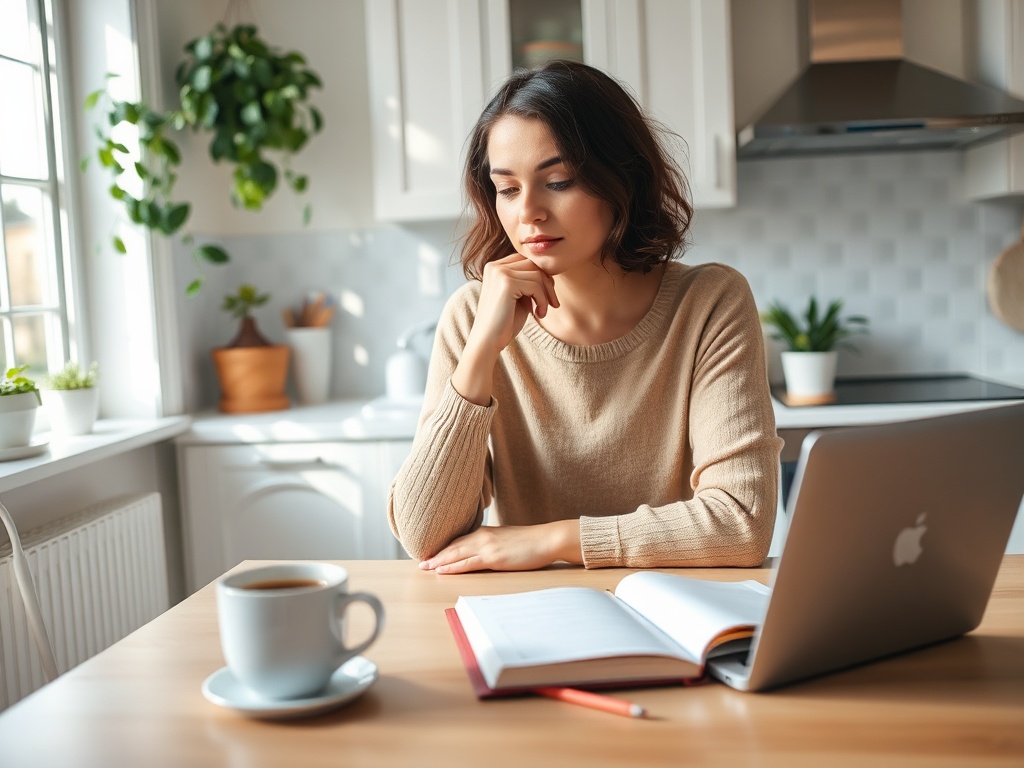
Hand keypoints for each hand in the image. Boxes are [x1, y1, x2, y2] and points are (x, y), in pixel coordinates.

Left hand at [419, 520, 581, 573]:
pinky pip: (468, 563)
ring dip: (438, 561)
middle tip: (420, 562)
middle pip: (453, 546)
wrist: (548, 539)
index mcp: (486, 532)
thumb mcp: (508, 540)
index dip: (444, 548)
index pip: (459, 540)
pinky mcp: (493, 558)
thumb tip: (485, 552)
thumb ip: (494, 544)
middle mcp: (483, 537)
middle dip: (436, 555)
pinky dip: (452, 567)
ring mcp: (487, 547)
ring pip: (456, 554)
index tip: (431, 554)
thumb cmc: (532, 541)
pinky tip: (441, 570)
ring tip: (424, 568)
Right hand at [470, 254, 558, 357]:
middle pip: (533, 264)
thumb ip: (529, 282)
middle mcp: (495, 266)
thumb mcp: (519, 298)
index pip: (526, 261)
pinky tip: (539, 315)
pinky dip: (543, 301)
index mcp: (494, 267)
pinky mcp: (506, 283)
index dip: (541, 277)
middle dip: (548, 284)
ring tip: (543, 312)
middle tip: (553, 304)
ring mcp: (499, 273)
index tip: (548, 296)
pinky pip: (536, 286)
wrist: (488, 342)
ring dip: (546, 295)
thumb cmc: (505, 323)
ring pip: (537, 274)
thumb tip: (549, 272)